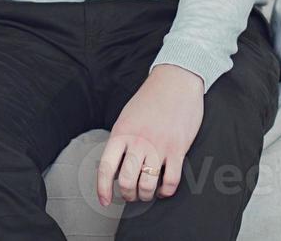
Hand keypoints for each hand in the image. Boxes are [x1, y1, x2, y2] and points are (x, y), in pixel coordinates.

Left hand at [96, 64, 204, 205]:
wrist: (176, 81)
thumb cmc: (150, 99)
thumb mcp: (126, 116)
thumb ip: (121, 140)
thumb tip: (116, 166)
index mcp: (122, 132)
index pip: (106, 167)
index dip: (102, 188)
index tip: (104, 200)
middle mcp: (138, 142)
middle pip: (126, 181)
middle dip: (127, 194)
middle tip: (130, 194)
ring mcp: (159, 147)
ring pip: (147, 185)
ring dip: (145, 195)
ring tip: (146, 192)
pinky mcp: (178, 150)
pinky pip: (171, 181)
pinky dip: (166, 191)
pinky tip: (163, 188)